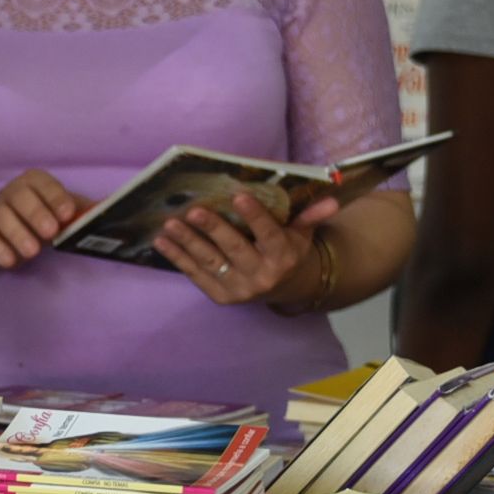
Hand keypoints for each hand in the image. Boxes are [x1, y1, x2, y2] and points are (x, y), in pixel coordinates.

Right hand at [0, 169, 86, 274]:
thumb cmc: (39, 215)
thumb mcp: (61, 210)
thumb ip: (82, 210)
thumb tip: (108, 206)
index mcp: (34, 182)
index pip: (44, 184)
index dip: (56, 197)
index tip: (67, 214)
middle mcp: (13, 192)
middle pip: (20, 198)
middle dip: (36, 214)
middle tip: (50, 232)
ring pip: (2, 217)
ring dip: (17, 234)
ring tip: (33, 252)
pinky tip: (10, 261)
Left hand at [155, 192, 339, 307]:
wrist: (285, 287)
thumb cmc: (289, 249)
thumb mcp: (302, 233)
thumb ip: (311, 215)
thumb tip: (331, 201)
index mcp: (283, 256)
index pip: (268, 234)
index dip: (254, 216)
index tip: (238, 196)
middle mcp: (262, 276)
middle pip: (235, 249)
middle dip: (213, 229)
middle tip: (194, 211)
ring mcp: (239, 289)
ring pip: (211, 262)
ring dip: (187, 243)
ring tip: (170, 224)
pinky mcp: (221, 296)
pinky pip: (196, 275)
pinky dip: (178, 258)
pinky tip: (162, 242)